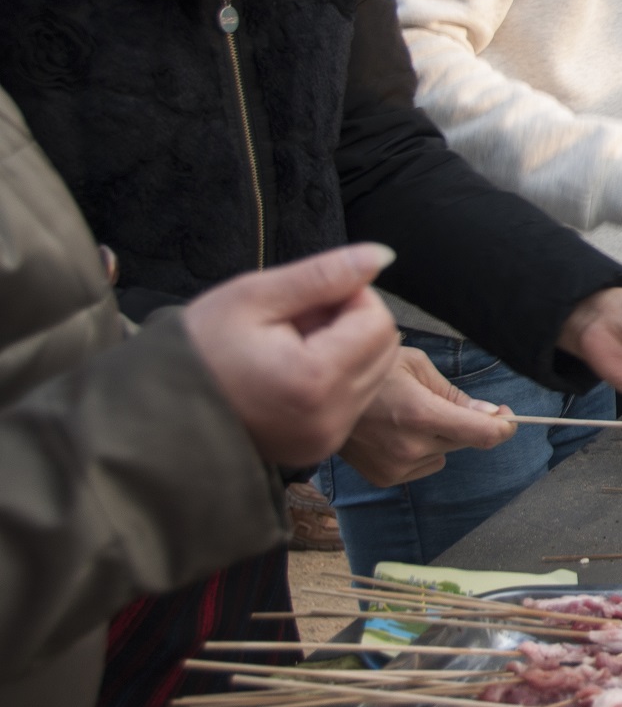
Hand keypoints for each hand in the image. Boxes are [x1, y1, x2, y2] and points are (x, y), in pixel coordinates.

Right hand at [182, 243, 403, 466]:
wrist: (153, 410)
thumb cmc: (198, 347)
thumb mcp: (254, 296)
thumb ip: (325, 275)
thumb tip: (383, 256)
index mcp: (315, 382)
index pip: (377, 321)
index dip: (348, 297)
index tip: (305, 300)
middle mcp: (329, 420)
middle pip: (382, 348)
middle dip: (349, 324)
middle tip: (295, 321)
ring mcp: (325, 440)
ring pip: (373, 374)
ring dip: (344, 350)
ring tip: (288, 346)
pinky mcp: (318, 450)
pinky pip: (353, 401)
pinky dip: (334, 378)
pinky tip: (289, 371)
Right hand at [337, 347, 517, 486]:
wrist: (321, 395)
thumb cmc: (371, 372)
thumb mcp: (417, 366)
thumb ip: (455, 394)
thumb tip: (491, 414)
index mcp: (421, 414)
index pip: (482, 434)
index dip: (504, 428)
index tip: (510, 419)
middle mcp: (410, 446)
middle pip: (465, 441)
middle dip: (466, 423)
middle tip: (444, 402)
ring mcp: (396, 466)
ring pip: (444, 453)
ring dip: (440, 437)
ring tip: (409, 415)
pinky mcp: (385, 478)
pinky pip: (424, 465)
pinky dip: (422, 451)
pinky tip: (397, 432)